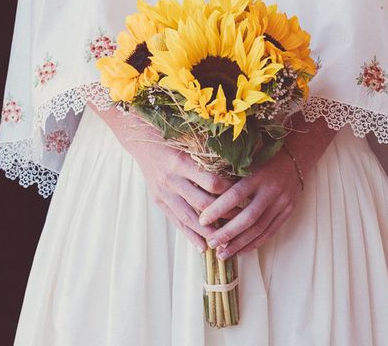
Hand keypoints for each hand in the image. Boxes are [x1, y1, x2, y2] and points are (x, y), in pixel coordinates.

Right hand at [89, 104, 236, 251]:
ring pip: (189, 217)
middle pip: (202, 203)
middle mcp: (171, 179)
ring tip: (224, 241)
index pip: (211, 182)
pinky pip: (176, 222)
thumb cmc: (173, 139)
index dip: (229, 191)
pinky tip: (201, 247)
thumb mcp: (190, 144)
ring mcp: (163, 192)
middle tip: (242, 221)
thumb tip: (237, 172)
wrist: (142, 142)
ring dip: (208, 231)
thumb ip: (209, 159)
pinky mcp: (159, 201)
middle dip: (224, 214)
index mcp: (182, 162)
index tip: (244, 196)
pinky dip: (190, 235)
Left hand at [198, 112, 337, 258]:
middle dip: (227, 233)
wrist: (295, 159)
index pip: (235, 195)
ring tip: (222, 254)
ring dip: (239, 244)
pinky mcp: (288, 211)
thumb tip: (204, 196)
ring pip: (259, 229)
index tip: (202, 220)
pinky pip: (270, 232)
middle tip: (211, 243)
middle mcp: (271, 190)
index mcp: (258, 175)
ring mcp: (282, 202)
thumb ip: (231, 178)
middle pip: (248, 218)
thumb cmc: (262, 160)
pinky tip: (240, 251)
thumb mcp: (247, 163)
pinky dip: (254, 244)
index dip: (217, 210)